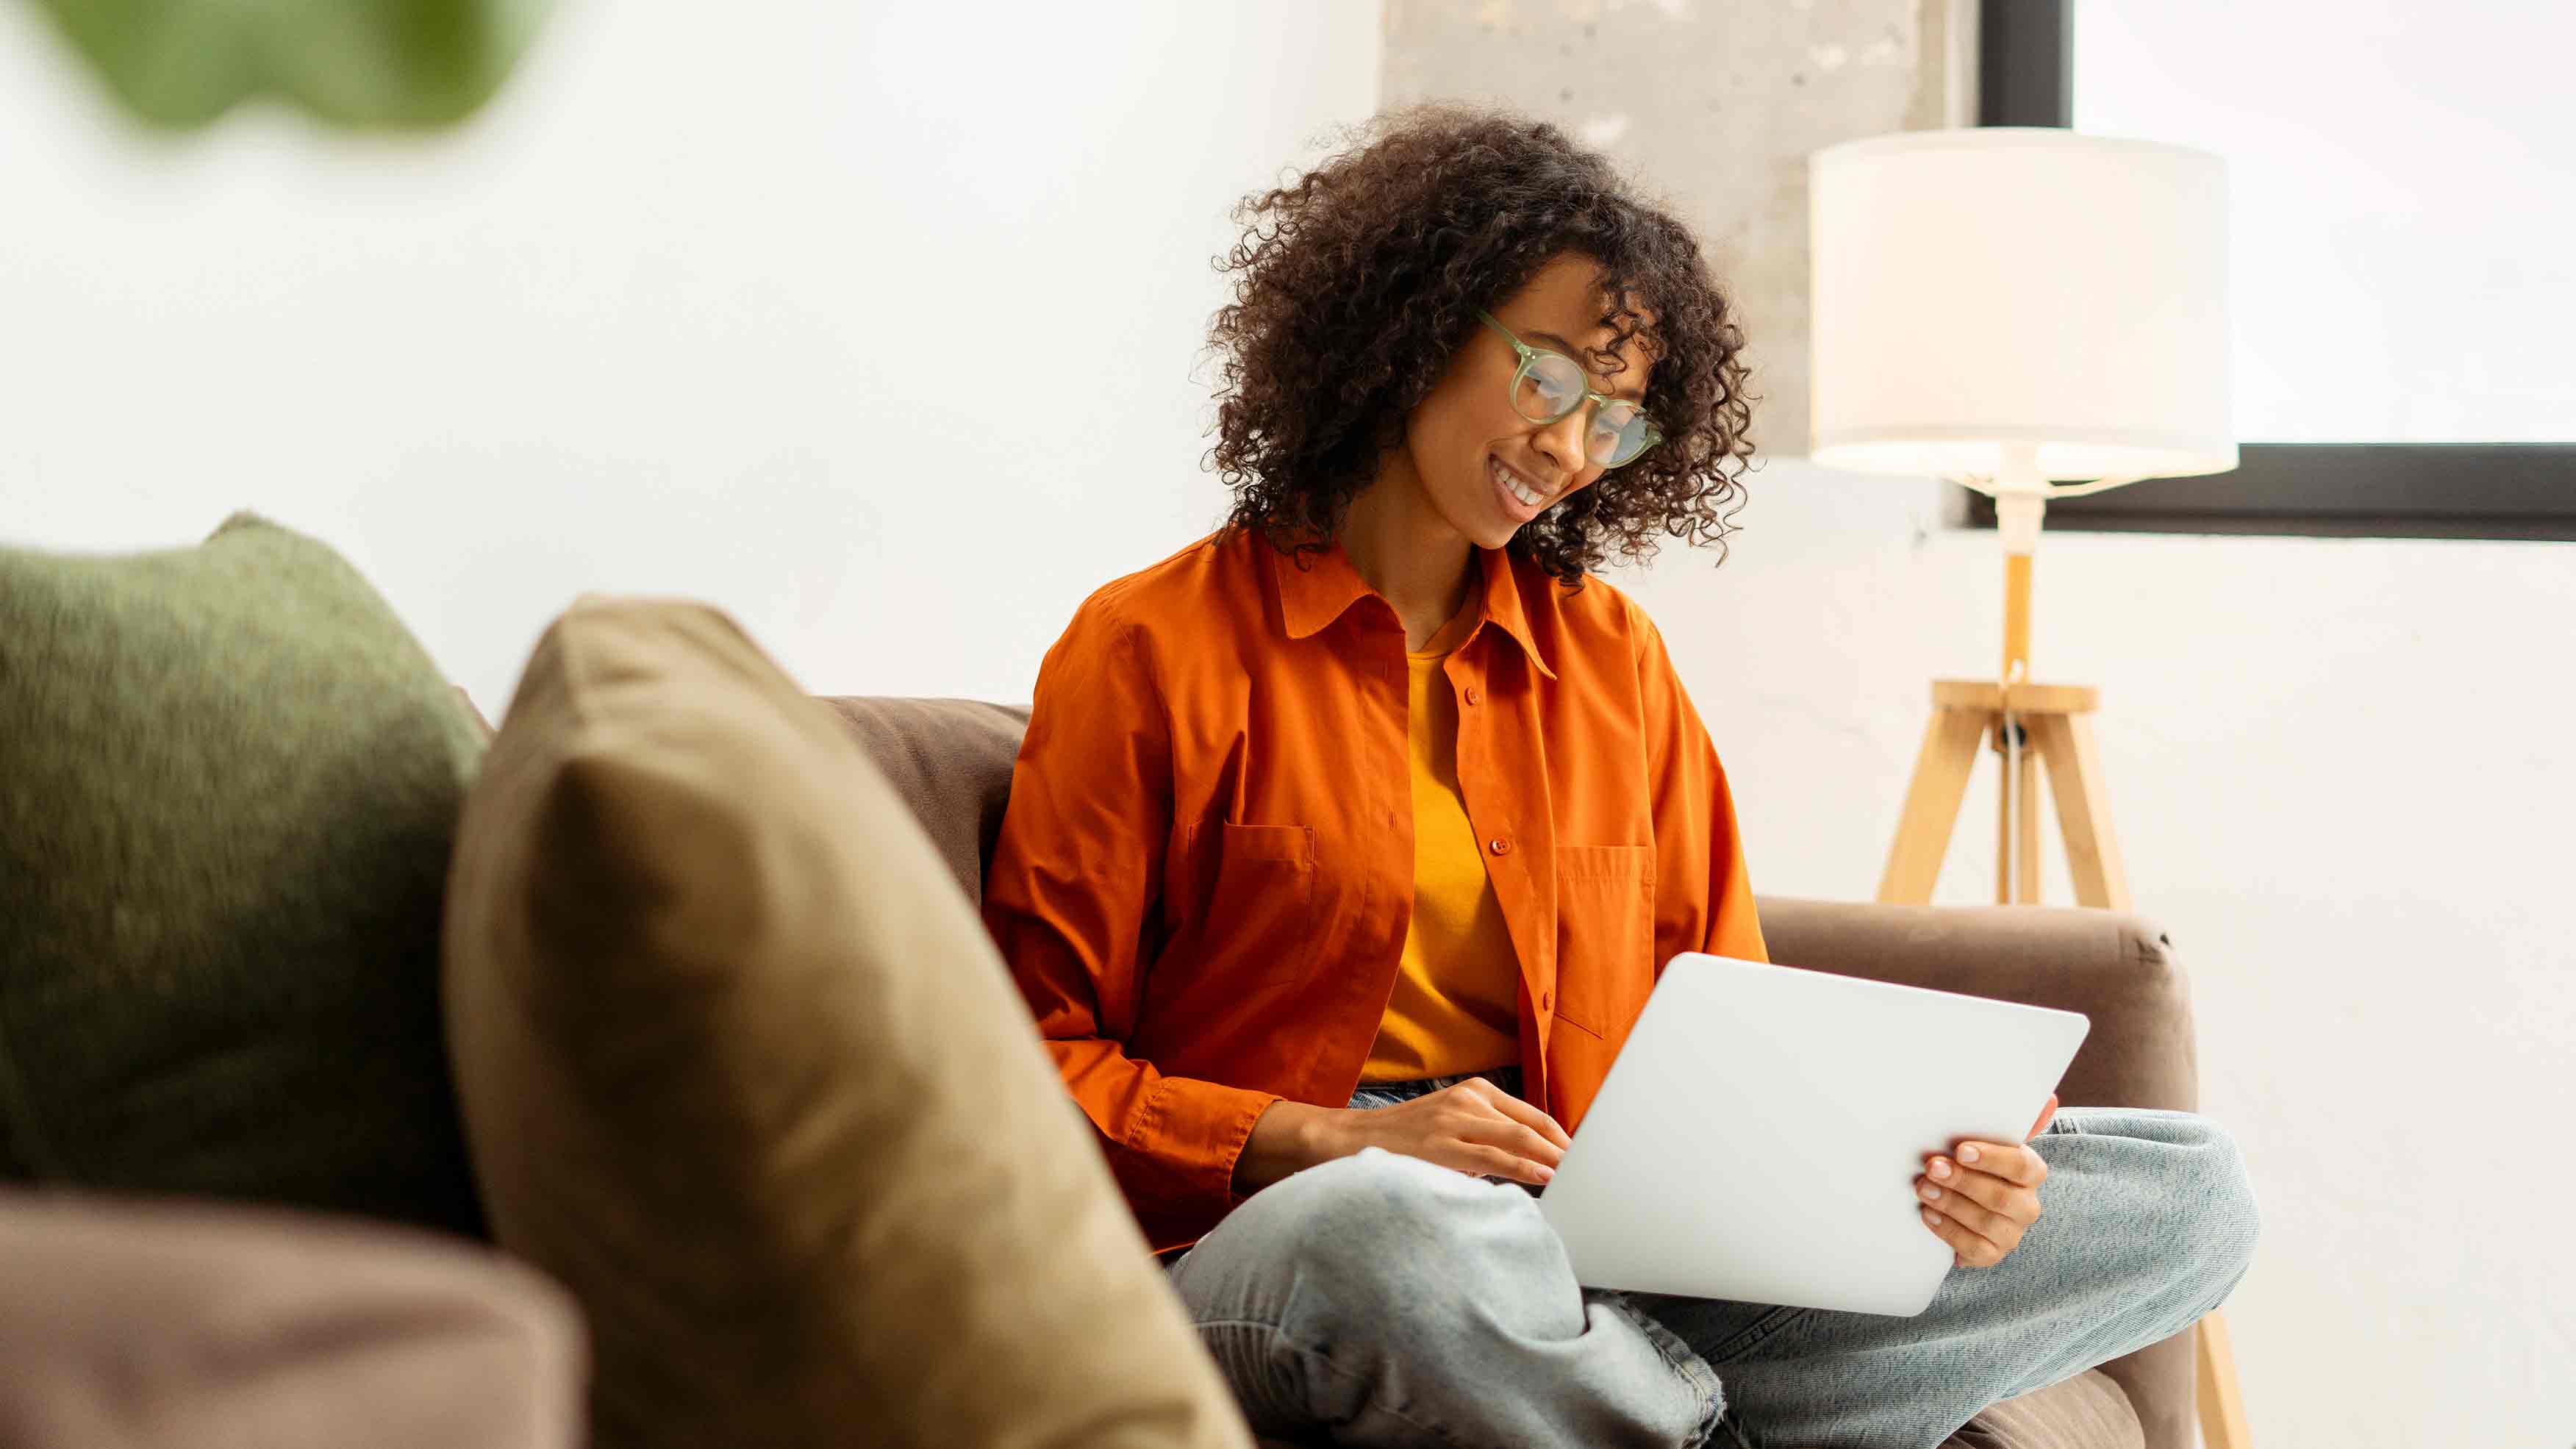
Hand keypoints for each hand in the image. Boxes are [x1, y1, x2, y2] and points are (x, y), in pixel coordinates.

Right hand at [1232, 1077, 1569, 1193]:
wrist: (1347, 1141)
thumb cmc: (1404, 1142)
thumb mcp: (1448, 1127)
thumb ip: (1485, 1136)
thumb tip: (1531, 1162)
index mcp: (1473, 1091)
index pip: (1532, 1114)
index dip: (1562, 1137)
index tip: (1586, 1155)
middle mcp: (1468, 1098)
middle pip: (1532, 1124)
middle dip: (1565, 1149)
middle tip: (1596, 1168)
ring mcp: (1455, 1119)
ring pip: (1519, 1139)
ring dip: (1553, 1160)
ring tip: (1580, 1176)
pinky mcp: (1444, 1144)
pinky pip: (1495, 1157)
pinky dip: (1526, 1168)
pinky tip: (1547, 1178)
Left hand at [1917, 1093, 2056, 1268]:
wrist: (1960, 1204)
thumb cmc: (1974, 1164)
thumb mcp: (1987, 1140)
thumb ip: (2009, 1121)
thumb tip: (2049, 1099)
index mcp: (2031, 1172)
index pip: (2023, 1165)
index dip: (1993, 1158)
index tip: (1960, 1149)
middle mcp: (2027, 1205)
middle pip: (2001, 1197)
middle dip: (1962, 1181)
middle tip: (1932, 1167)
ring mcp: (2011, 1233)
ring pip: (1986, 1223)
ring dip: (1950, 1204)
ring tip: (1923, 1188)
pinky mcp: (1992, 1253)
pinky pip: (1975, 1248)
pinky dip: (1948, 1231)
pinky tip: (1928, 1214)